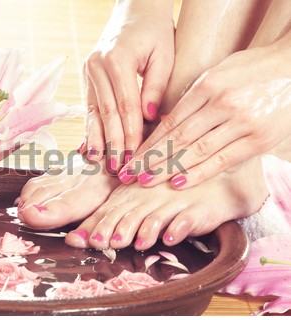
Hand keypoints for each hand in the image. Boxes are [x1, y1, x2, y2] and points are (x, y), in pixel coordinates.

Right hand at [80, 0, 174, 170]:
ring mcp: (88, 71)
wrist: (135, 9)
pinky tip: (90, 145)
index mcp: (117, 59)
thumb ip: (157, 86)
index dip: (131, 133)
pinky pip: (89, 106)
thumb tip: (149, 118)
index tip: (136, 155)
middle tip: (118, 167)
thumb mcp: (164, 54)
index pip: (125, 105)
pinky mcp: (87, 76)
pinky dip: (91, 127)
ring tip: (99, 162)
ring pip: (93, 111)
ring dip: (97, 139)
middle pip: (106, 112)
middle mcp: (97, 65)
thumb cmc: (155, 30)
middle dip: (113, 142)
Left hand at [121, 42, 290, 188]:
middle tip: (128, 175)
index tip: (131, 157)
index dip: (148, 143)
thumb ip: (195, 97)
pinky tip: (179, 183)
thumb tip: (168, 120)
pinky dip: (199, 173)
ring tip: (145, 182)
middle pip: (177, 138)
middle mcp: (220, 104)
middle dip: (149, 159)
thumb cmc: (253, 69)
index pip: (170, 121)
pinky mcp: (258, 139)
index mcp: (207, 86)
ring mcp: (240, 122)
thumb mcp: (219, 73)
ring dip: (167, 169)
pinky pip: (223, 159)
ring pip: (196, 151)